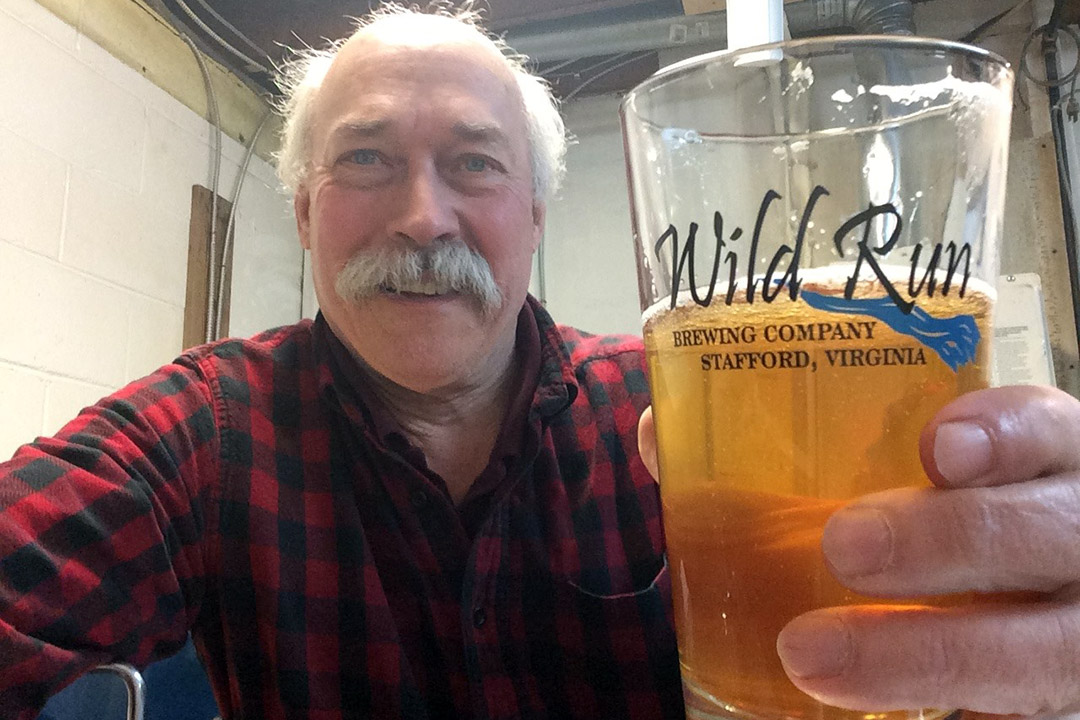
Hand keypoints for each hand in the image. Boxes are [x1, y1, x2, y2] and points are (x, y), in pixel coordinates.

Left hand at [637, 386, 1079, 715]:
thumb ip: (785, 449)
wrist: (989, 584)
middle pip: (1051, 536)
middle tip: (845, 545)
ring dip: (929, 656)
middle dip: (952, 539)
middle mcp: (1076, 541)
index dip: (1007, 433)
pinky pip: (1019, 718)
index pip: (1050, 431)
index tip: (937, 446)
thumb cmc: (918, 508)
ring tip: (813, 657)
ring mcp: (1074, 628)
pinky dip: (956, 715)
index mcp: (1044, 462)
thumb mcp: (886, 468)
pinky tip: (866, 716)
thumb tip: (658, 433)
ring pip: (1041, 651)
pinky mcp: (1050, 697)